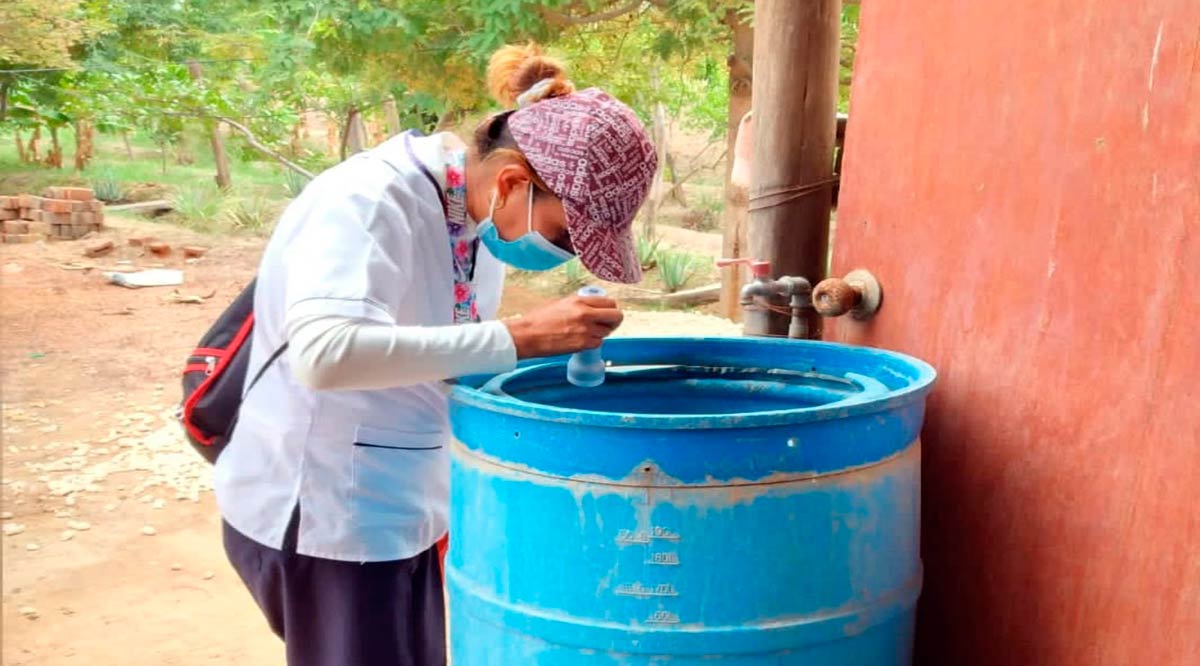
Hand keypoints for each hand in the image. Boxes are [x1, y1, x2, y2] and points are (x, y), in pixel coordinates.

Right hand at [504, 295, 623, 358]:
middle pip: (616, 316)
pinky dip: (592, 343)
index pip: (610, 302)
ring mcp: (585, 330)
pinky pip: (597, 344)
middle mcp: (585, 314)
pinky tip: (581, 340)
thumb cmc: (539, 319)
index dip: (611, 308)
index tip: (608, 312)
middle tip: (609, 324)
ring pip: (607, 332)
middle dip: (615, 320)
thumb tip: (593, 307)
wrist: (527, 335)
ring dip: (601, 333)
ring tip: (587, 333)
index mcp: (580, 301)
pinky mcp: (582, 345)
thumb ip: (579, 304)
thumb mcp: (561, 303)